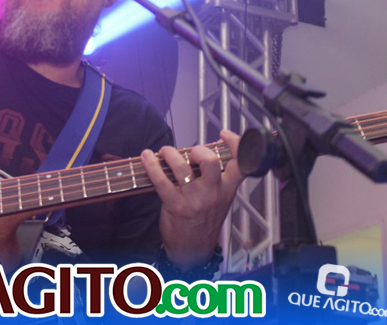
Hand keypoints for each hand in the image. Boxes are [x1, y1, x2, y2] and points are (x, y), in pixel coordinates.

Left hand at [141, 130, 244, 270]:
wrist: (193, 251)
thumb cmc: (203, 222)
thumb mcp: (219, 200)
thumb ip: (215, 178)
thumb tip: (198, 153)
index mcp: (227, 190)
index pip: (240, 164)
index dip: (235, 144)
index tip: (224, 135)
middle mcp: (213, 193)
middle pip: (210, 161)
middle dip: (197, 149)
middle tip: (189, 152)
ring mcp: (195, 200)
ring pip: (182, 167)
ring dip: (170, 154)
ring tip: (165, 152)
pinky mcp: (176, 206)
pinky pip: (161, 180)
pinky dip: (151, 165)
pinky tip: (146, 157)